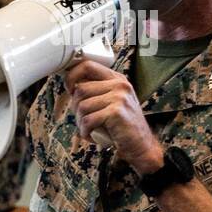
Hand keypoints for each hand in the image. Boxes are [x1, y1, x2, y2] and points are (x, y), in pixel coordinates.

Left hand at [64, 59, 163, 173]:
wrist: (142, 146)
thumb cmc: (122, 126)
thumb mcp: (112, 102)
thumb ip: (96, 91)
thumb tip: (70, 85)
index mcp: (117, 79)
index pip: (87, 65)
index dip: (72, 76)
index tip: (69, 89)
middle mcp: (120, 85)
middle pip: (81, 89)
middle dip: (75, 107)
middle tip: (83, 120)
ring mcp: (119, 97)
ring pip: (82, 106)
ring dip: (80, 122)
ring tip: (89, 129)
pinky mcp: (116, 112)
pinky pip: (88, 120)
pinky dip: (85, 131)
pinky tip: (92, 136)